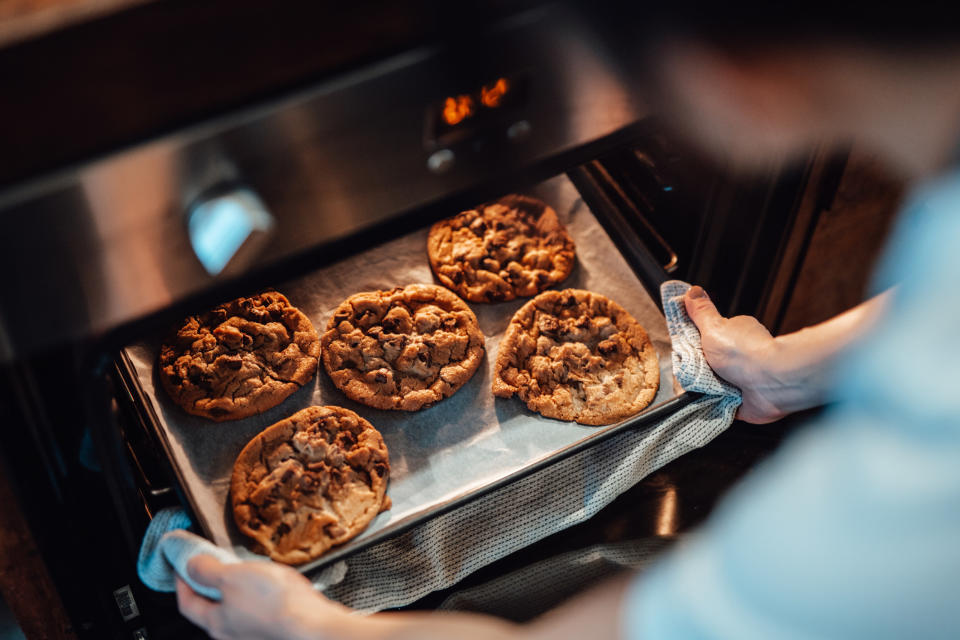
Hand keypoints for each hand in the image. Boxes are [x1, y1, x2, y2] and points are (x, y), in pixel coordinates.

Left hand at [176, 556, 346, 639]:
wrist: (313, 625)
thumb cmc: (274, 603)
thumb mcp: (232, 576)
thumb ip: (207, 571)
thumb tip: (189, 565)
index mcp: (216, 622)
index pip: (187, 603)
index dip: (181, 583)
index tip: (180, 567)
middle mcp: (233, 634)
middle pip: (211, 610)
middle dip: (209, 588)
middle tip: (213, 566)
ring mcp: (255, 635)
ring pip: (237, 612)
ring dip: (236, 592)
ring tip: (246, 572)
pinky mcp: (275, 631)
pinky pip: (259, 612)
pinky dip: (257, 598)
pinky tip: (271, 587)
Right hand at [684, 286, 785, 422]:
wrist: (771, 383)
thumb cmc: (746, 354)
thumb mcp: (714, 327)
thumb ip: (701, 312)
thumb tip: (692, 291)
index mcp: (735, 335)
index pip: (707, 339)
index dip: (693, 346)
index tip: (684, 351)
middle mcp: (740, 356)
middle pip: (707, 363)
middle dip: (697, 370)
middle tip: (694, 372)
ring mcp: (742, 379)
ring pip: (712, 384)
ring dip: (705, 388)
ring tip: (702, 388)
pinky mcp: (743, 401)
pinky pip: (719, 404)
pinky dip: (713, 404)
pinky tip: (709, 402)